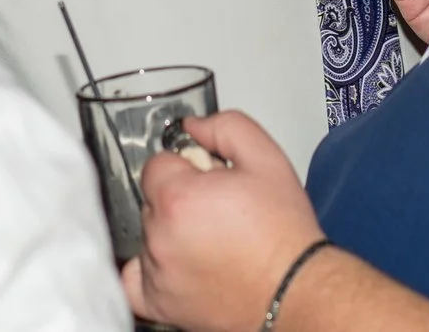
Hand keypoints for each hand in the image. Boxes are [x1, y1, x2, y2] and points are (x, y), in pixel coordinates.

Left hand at [124, 112, 322, 331]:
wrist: (296, 290)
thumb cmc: (284, 234)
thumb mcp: (265, 158)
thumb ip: (225, 127)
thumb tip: (193, 127)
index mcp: (177, 198)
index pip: (158, 164)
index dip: (187, 167)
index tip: (210, 180)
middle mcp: (159, 236)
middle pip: (152, 199)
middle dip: (179, 199)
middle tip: (216, 211)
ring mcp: (157, 272)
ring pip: (148, 234)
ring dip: (170, 232)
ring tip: (210, 241)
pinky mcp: (159, 302)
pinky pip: (132, 280)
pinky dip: (147, 269)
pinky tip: (172, 263)